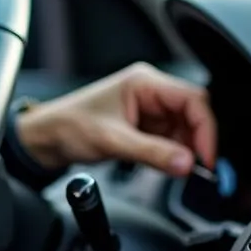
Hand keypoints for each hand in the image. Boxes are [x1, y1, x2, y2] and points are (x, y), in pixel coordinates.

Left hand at [14, 61, 216, 175]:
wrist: (46, 138)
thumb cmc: (68, 126)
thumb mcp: (112, 141)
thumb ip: (152, 152)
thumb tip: (186, 163)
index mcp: (144, 82)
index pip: (193, 99)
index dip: (205, 129)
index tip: (205, 157)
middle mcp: (149, 92)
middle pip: (193, 114)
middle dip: (196, 142)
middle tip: (193, 168)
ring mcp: (148, 109)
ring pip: (184, 130)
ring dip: (183, 150)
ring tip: (172, 168)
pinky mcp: (144, 126)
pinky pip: (170, 140)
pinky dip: (171, 154)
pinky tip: (162, 164)